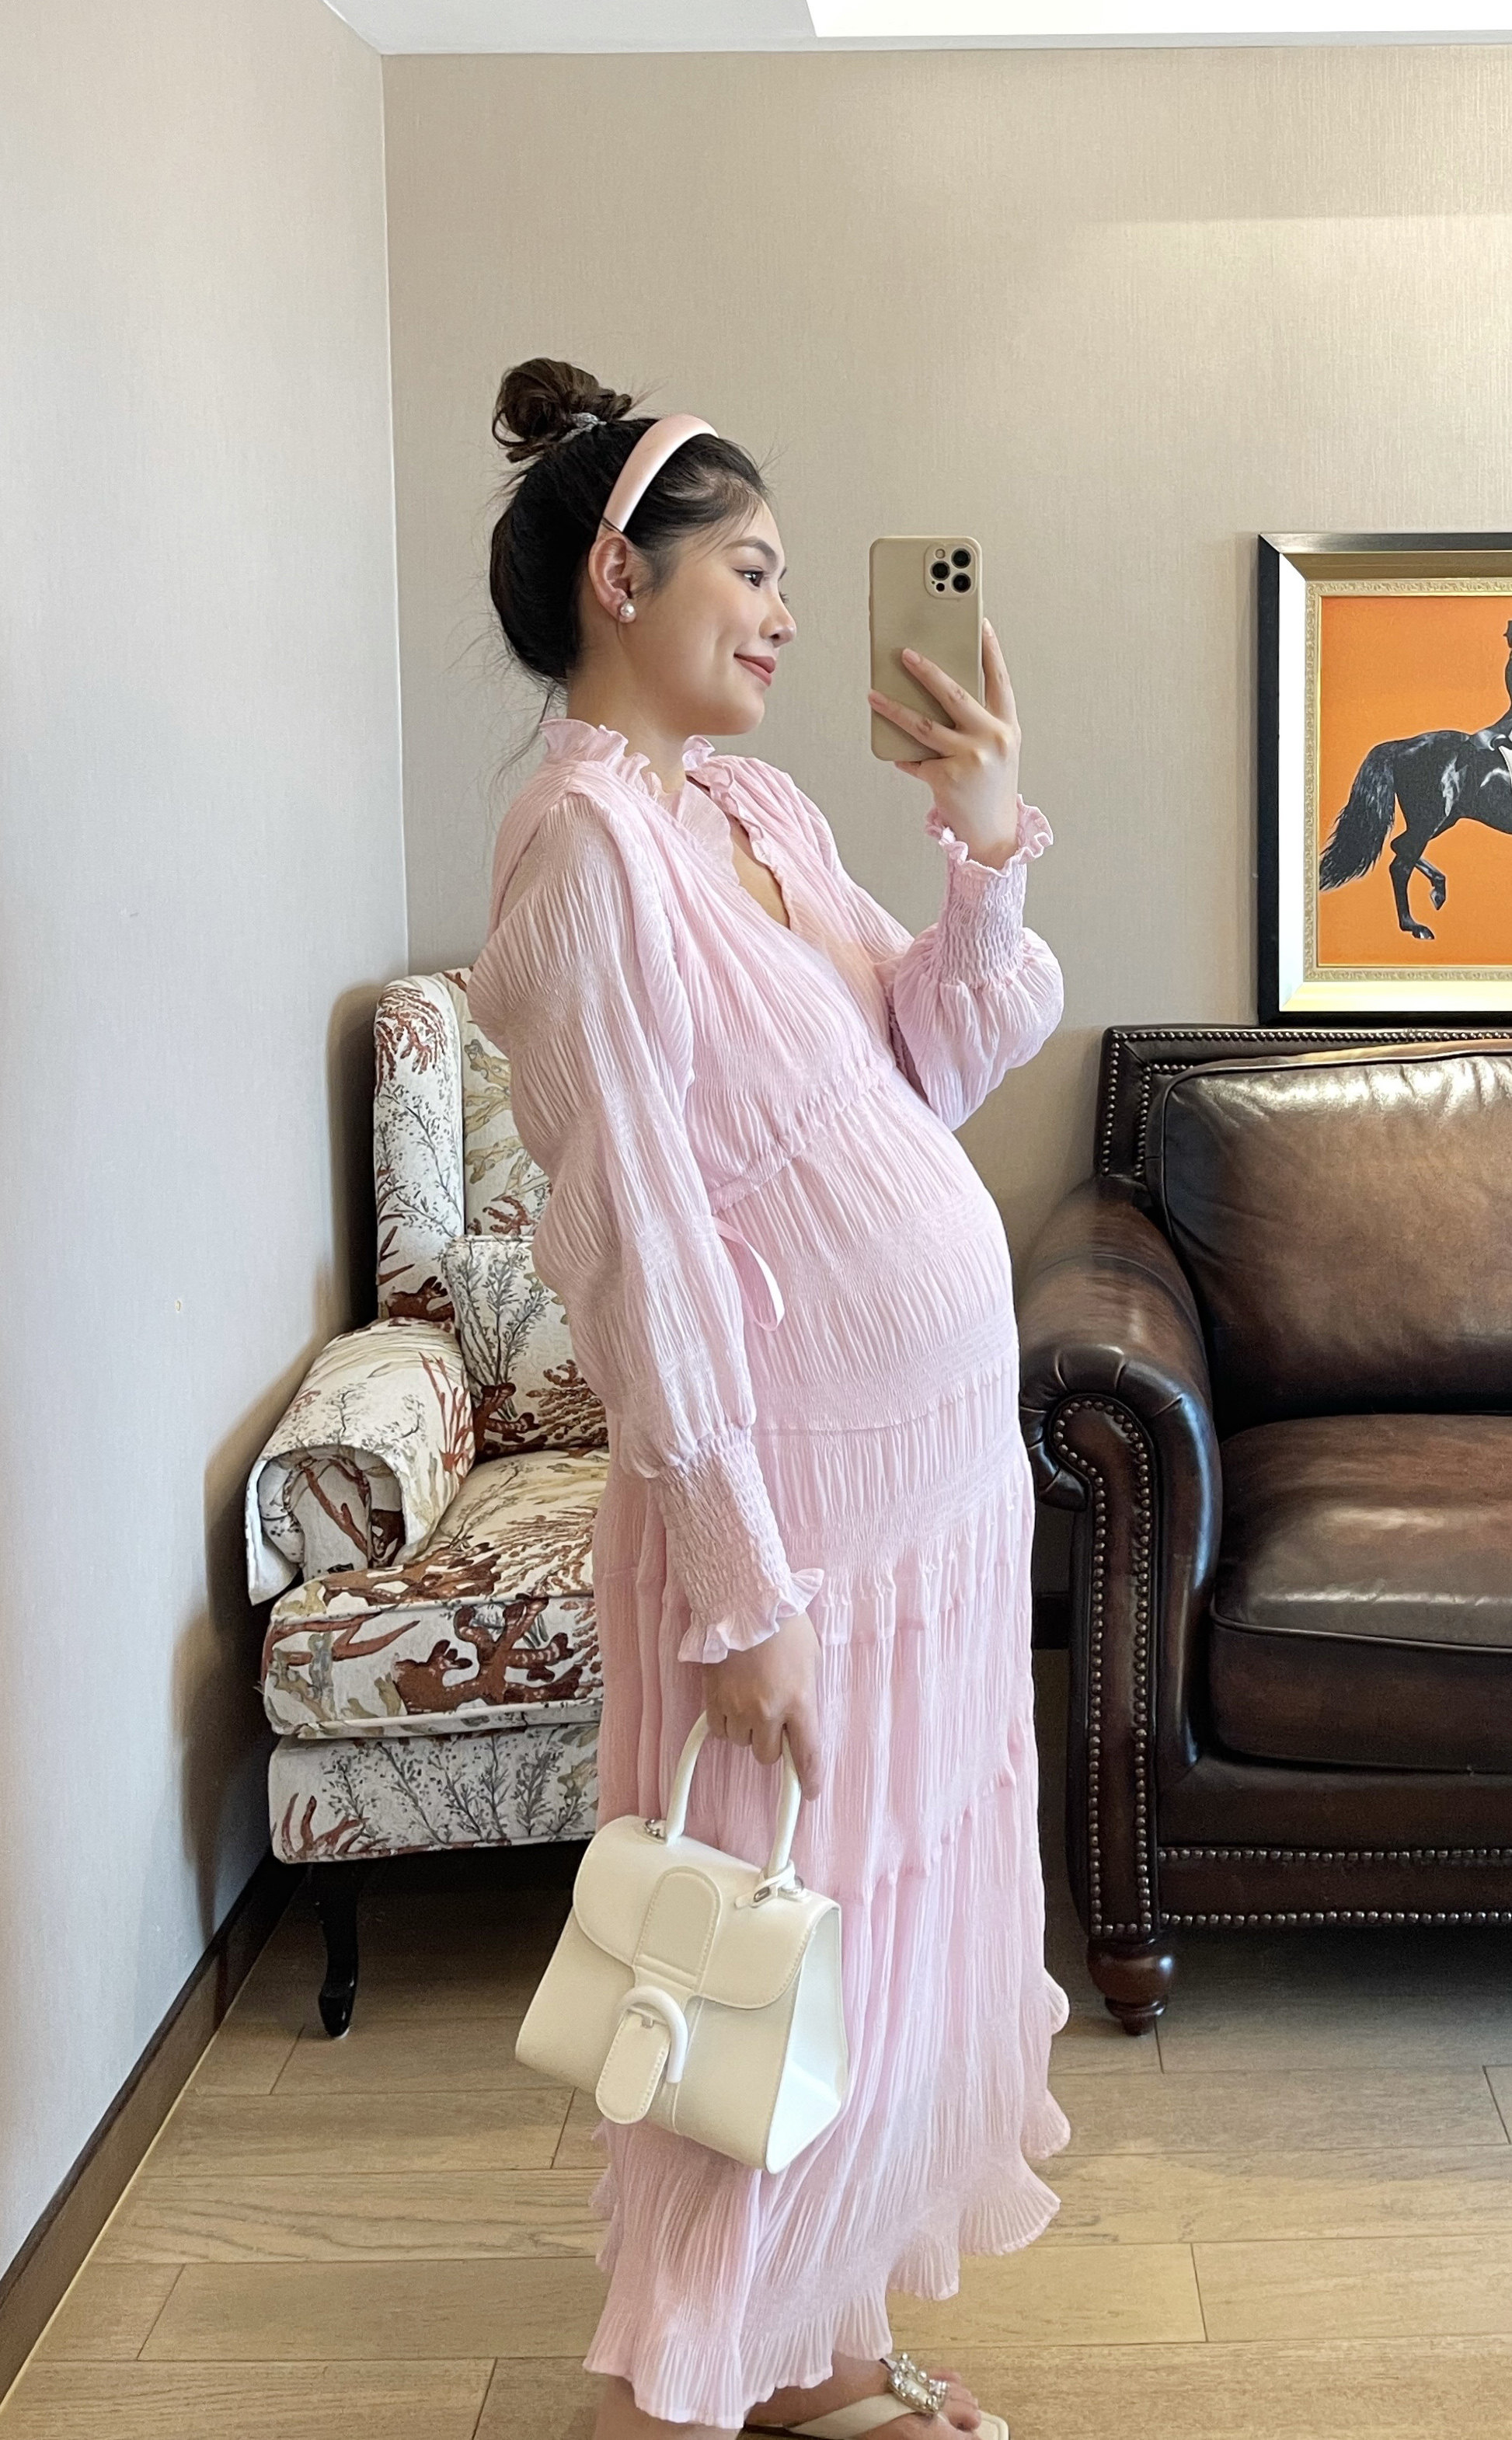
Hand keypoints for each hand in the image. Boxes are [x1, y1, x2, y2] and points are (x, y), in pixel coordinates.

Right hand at [702, 1610, 822, 1800]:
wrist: (742, 1599)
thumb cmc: (783, 1623)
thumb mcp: (811, 1659)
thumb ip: (807, 1695)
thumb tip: (801, 1720)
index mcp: (799, 1701)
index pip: (807, 1754)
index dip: (809, 1778)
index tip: (810, 1790)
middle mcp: (767, 1711)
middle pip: (768, 1755)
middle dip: (773, 1741)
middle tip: (774, 1716)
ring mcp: (736, 1707)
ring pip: (742, 1742)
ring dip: (748, 1729)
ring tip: (751, 1697)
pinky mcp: (712, 1699)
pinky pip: (719, 1729)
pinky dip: (726, 1721)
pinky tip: (731, 1700)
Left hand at [868, 615, 1022, 866]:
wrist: (994, 833)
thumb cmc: (992, 787)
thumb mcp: (997, 750)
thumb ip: (978, 723)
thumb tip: (937, 692)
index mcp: (1008, 726)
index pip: (999, 679)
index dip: (990, 650)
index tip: (979, 622)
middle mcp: (992, 739)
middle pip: (954, 694)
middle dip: (926, 670)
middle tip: (904, 653)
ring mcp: (970, 758)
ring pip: (923, 725)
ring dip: (893, 708)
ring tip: (873, 695)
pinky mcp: (947, 778)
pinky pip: (915, 760)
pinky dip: (904, 757)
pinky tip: (895, 752)